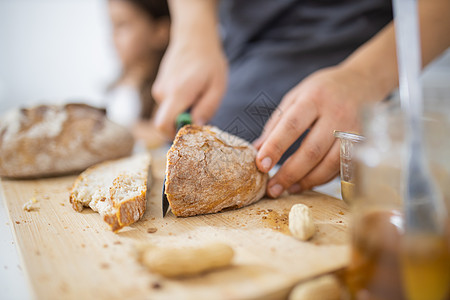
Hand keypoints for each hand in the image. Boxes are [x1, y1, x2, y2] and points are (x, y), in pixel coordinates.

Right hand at [152, 33, 226, 136]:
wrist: (194, 37)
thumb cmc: (209, 62)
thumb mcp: (217, 87)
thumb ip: (206, 109)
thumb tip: (196, 127)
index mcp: (177, 93)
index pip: (163, 125)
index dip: (174, 134)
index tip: (192, 130)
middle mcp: (162, 92)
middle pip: (167, 122)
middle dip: (183, 122)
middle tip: (202, 109)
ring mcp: (159, 89)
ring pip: (169, 113)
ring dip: (184, 111)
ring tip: (199, 94)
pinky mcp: (160, 86)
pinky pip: (169, 104)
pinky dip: (180, 103)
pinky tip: (192, 90)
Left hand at [254, 65, 369, 197]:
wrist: (363, 81)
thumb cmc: (322, 91)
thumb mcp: (296, 97)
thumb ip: (277, 123)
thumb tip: (257, 149)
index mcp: (314, 98)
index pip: (292, 125)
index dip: (275, 147)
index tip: (261, 165)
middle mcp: (336, 113)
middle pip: (312, 150)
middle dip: (289, 173)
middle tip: (272, 189)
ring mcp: (354, 129)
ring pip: (330, 164)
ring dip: (307, 181)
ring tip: (288, 189)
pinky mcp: (364, 143)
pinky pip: (342, 167)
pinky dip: (323, 179)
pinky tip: (307, 183)